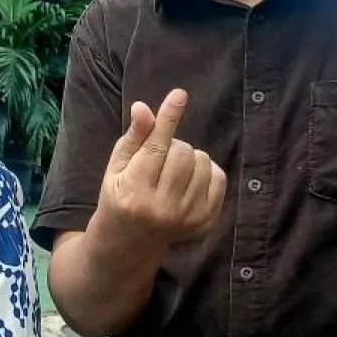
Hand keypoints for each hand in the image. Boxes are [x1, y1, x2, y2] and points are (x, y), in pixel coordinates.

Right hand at [99, 88, 226, 243]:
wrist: (131, 242)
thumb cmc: (121, 195)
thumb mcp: (117, 167)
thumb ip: (134, 138)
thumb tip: (143, 108)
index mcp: (134, 192)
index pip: (155, 147)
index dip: (168, 118)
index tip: (179, 95)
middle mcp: (163, 208)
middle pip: (182, 151)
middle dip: (172, 146)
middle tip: (159, 159)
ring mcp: (188, 217)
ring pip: (203, 161)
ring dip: (189, 158)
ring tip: (172, 171)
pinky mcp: (206, 221)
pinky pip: (219, 176)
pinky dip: (206, 171)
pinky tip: (188, 181)